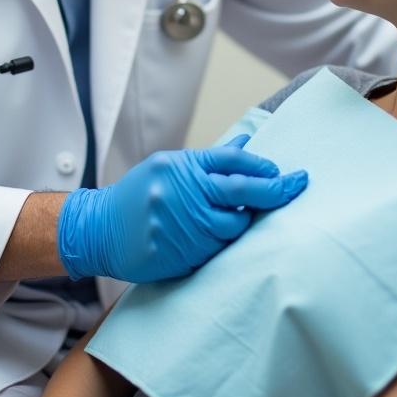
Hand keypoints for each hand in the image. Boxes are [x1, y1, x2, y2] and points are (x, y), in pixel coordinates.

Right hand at [57, 135, 307, 282]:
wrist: (99, 228)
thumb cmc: (140, 194)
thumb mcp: (170, 166)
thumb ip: (209, 160)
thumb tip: (247, 143)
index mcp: (181, 166)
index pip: (232, 160)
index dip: (261, 165)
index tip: (281, 171)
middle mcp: (182, 192)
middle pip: (242, 190)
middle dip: (275, 189)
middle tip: (297, 186)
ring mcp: (180, 224)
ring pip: (233, 226)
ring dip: (243, 223)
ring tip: (237, 220)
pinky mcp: (178, 253)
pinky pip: (216, 251)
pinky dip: (223, 245)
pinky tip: (216, 239)